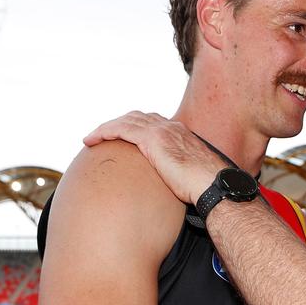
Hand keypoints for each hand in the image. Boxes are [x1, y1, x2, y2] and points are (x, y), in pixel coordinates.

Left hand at [83, 111, 226, 203]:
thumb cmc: (206, 187)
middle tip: (102, 136)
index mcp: (181, 134)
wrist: (213, 185)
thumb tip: (175, 185)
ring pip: (125, 121)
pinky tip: (92, 140)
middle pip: (136, 118)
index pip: (153, 123)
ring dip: (106, 127)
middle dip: (118, 124)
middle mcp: (171, 128)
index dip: (135, 127)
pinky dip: (105, 132)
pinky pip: (121, 129)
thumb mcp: (191, 175)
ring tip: (92, 138)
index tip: (123, 136)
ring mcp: (162, 131)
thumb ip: (180, 172)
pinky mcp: (152, 140)